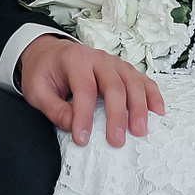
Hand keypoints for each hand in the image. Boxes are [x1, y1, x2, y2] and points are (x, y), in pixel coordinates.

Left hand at [18, 34, 164, 147]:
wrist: (51, 53)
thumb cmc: (45, 72)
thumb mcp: (37, 91)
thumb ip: (53, 109)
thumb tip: (72, 127)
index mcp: (75, 60)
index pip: (84, 88)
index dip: (84, 114)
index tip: (82, 139)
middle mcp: (99, 58)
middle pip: (114, 85)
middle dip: (117, 115)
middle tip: (117, 141)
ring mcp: (115, 63)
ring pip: (132, 82)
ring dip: (138, 107)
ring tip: (139, 131)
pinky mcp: (124, 70)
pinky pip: (143, 80)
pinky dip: (152, 95)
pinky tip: (157, 112)